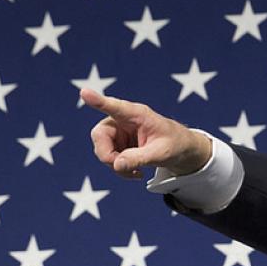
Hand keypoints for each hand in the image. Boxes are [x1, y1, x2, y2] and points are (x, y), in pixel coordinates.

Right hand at [80, 88, 211, 178]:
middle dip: (108, 156)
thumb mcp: (161, 153)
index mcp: (137, 114)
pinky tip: (135, 172)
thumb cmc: (174, 144)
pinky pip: (109, 158)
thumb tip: (116, 165)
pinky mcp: (117, 143)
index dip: (98, 101)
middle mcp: (122, 119)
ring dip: (116, 165)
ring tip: (136, 172)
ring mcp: (118, 132)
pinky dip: (119, 169)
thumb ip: (139, 158)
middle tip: (122, 169)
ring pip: (102, 150)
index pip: (114, 107)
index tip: (84, 92)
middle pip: (100, 135)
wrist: (181, 150)